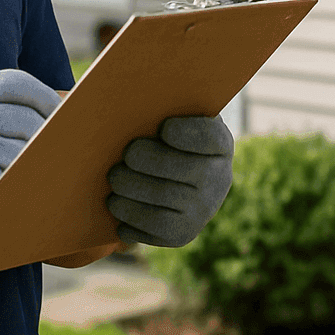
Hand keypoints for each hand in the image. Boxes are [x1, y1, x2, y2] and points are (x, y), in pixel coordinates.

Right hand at [0, 69, 60, 269]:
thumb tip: (63, 107)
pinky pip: (18, 183)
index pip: (16, 82)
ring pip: (28, 153)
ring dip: (39, 166)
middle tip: (60, 153)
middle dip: (48, 138)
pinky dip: (28, 190)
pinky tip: (28, 195)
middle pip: (30, 120)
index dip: (44, 96)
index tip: (61, 112)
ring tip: (39, 176)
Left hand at [106, 116, 233, 247]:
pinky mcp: (183, 234)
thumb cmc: (169, 141)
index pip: (210, 137)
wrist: (184, 184)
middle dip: (145, 160)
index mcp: (219, 144)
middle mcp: (219, 179)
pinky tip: (118, 204)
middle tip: (124, 156)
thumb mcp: (177, 118)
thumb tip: (133, 99)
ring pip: (161, 199)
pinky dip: (129, 217)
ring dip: (129, 188)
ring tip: (115, 179)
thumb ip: (166, 108)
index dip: (188, 134)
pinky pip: (152, 228)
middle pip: (180, 169)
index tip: (164, 128)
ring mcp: (202, 210)